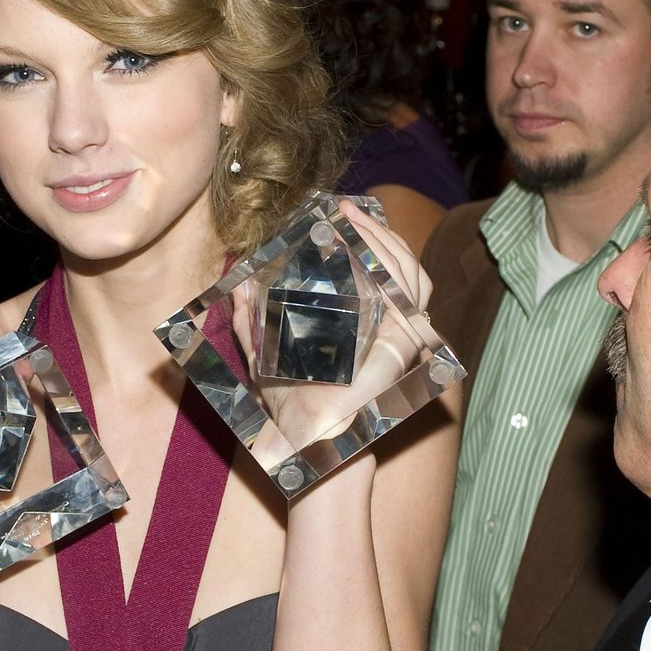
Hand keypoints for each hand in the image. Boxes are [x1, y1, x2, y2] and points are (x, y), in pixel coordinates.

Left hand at [237, 201, 435, 452]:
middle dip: (378, 231)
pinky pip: (411, 293)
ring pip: (411, 272)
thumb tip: (239, 284)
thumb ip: (251, 321)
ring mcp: (401, 334)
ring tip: (356, 220)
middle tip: (346, 210)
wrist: (307, 439)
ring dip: (385, 240)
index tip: (335, 215)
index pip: (378, 270)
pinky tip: (367, 246)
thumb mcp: (263, 356)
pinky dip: (394, 264)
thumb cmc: (290, 406)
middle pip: (400, 264)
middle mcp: (388, 326)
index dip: (366, 238)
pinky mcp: (405, 342)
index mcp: (364, 324)